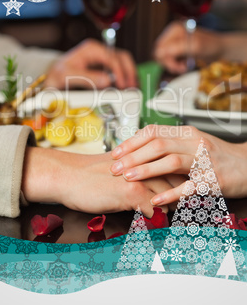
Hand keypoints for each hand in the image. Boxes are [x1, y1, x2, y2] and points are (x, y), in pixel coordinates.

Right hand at [21, 147, 182, 217]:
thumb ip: (134, 170)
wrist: (68, 176)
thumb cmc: (89, 173)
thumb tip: (147, 183)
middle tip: (187, 207)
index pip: (170, 166)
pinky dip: (159, 218)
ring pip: (168, 195)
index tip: (187, 190)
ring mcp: (138, 178)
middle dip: (182, 195)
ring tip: (176, 217)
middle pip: (175, 180)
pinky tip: (157, 223)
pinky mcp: (130, 193)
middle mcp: (143, 164)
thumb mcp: (116, 167)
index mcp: (140, 155)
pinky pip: (154, 208)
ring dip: (173, 208)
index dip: (181, 179)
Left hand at [45, 39, 136, 89]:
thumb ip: (87, 78)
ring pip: (124, 63)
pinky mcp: (106, 68)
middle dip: (129, 72)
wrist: (53, 79)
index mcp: (91, 49)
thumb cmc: (58, 75)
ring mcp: (104, 59)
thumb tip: (108, 81)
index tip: (122, 85)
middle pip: (122, 58)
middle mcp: (100, 51)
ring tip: (133, 88)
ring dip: (130, 75)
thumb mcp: (68, 76)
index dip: (119, 72)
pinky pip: (121, 70)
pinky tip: (129, 87)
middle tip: (132, 87)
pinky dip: (127, 78)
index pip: (111, 58)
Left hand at [110, 125, 246, 205]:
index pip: (153, 132)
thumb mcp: (193, 142)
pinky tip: (155, 199)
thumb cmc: (216, 156)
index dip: (131, 142)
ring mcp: (204, 161)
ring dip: (147, 170)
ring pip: (171, 161)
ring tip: (128, 178)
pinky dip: (170, 193)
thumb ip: (170, 143)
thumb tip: (140, 147)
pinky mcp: (213, 180)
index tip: (115, 153)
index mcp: (186, 133)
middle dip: (133, 156)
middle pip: (158, 145)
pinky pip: (189, 186)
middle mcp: (194, 143)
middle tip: (114, 168)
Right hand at [154, 21, 221, 73]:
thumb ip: (176, 49)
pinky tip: (184, 65)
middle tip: (181, 69)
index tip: (176, 67)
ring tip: (184, 67)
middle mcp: (171, 34)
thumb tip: (158, 52)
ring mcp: (173, 41)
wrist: (219, 49)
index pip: (159, 47)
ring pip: (163, 57)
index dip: (165, 59)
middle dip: (169, 63)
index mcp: (174, 29)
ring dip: (173, 65)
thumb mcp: (194, 47)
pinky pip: (169, 59)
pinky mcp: (176, 49)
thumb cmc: (209, 46)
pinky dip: (175, 65)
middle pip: (159, 52)